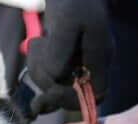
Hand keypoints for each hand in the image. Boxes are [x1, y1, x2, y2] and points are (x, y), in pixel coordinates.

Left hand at [27, 0, 112, 115]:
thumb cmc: (74, 0)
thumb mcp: (66, 19)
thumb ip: (60, 49)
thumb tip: (54, 77)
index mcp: (100, 58)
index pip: (95, 96)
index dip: (73, 99)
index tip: (51, 88)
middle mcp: (91, 66)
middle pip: (69, 94)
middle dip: (47, 79)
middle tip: (37, 50)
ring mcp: (77, 65)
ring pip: (54, 85)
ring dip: (38, 68)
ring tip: (37, 42)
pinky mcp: (63, 62)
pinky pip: (47, 75)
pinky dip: (36, 64)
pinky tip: (37, 44)